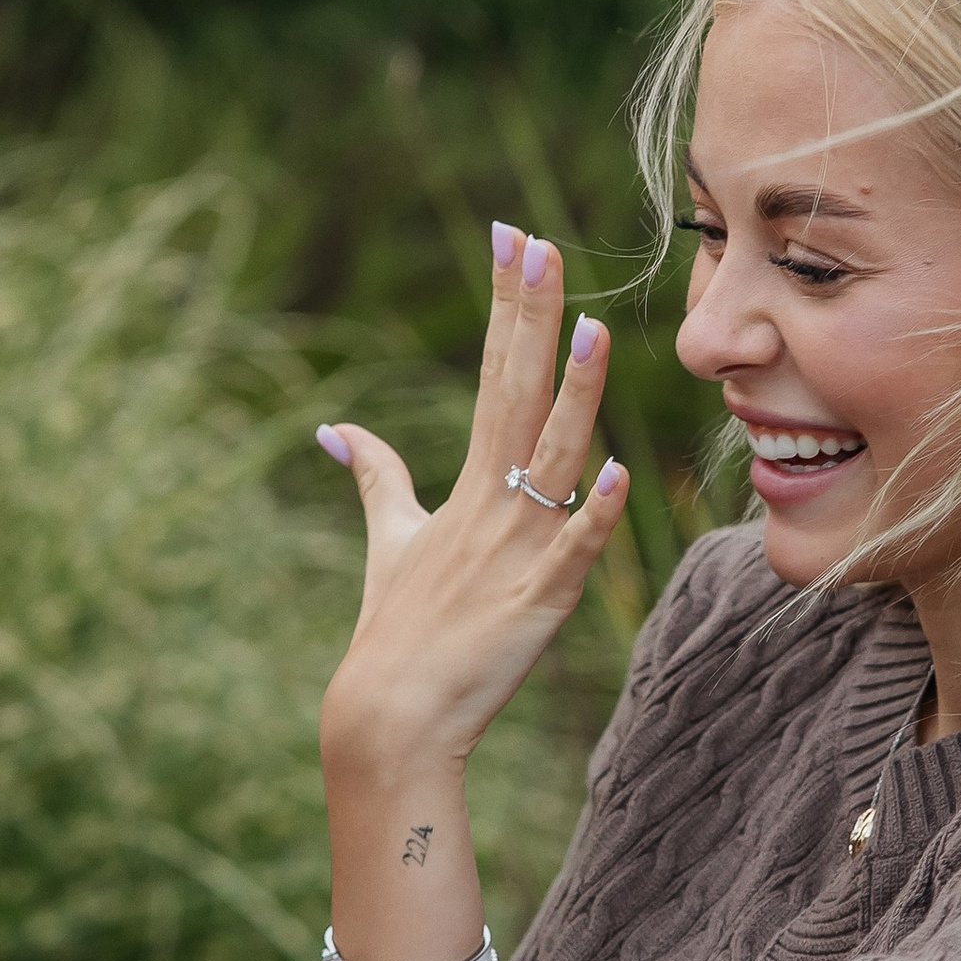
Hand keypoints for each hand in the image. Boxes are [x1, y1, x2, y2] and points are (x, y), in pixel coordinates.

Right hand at [319, 226, 629, 778]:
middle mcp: (494, 505)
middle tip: (536, 245)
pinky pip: (573, 551)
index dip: (506, 307)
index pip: (494, 374)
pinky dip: (598, 516)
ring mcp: (518, 551)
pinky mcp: (539, 602)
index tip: (511, 242)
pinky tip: (623, 474)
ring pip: (554, 459)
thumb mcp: (390, 542)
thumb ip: (377, 479)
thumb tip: (337, 429)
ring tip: (592, 329)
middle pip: (517, 394)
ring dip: (574, 396)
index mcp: (469, 485)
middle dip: (529, 317)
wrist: (390, 719)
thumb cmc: (394, 631)